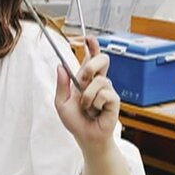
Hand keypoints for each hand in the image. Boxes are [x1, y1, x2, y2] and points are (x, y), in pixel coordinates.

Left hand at [53, 36, 119, 151]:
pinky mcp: (114, 100)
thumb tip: (60, 66)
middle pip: (102, 59)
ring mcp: (108, 90)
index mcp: (85, 78)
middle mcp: (99, 81)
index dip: (93, 46)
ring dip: (87, 96)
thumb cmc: (75, 120)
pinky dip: (95, 104)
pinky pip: (104, 94)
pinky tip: (96, 112)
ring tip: (87, 108)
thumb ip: (61, 84)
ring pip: (99, 80)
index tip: (89, 38)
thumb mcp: (61, 102)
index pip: (91, 57)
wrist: (85, 137)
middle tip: (83, 80)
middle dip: (91, 65)